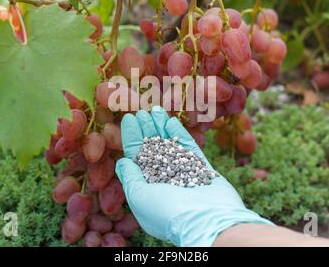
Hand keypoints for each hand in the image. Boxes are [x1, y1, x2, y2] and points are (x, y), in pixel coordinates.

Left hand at [115, 106, 272, 246]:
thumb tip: (121, 161)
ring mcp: (183, 171)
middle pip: (152, 148)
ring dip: (161, 127)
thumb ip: (130, 177)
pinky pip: (188, 146)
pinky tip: (171, 120)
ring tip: (155, 109)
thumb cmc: (167, 212)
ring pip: (169, 144)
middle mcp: (164, 178)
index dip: (132, 137)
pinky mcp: (200, 167)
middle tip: (141, 110)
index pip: (136, 157)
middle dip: (146, 129)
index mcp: (147, 186)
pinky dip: (179, 133)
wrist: (207, 220)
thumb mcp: (139, 196)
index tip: (129, 119)